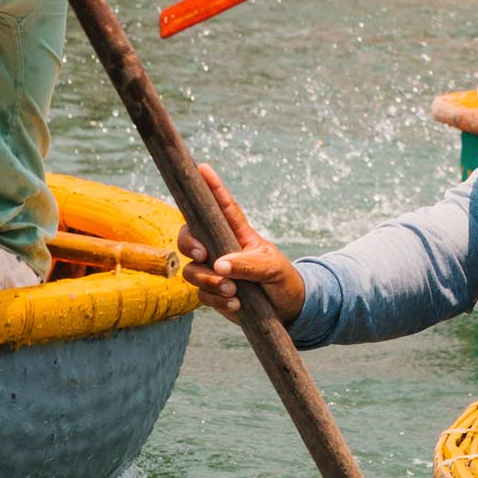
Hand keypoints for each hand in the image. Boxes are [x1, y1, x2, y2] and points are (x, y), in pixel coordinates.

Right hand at [179, 161, 303, 321]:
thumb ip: (248, 265)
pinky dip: (216, 301)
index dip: (213, 188)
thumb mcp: (272, 269)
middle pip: (189, 237)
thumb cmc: (282, 280)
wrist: (289, 309)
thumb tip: (219, 265)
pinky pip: (202, 294)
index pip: (223, 207)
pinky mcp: (214, 292)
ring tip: (233, 291)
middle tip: (203, 255)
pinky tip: (236, 306)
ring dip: (208, 281)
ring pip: (192, 270)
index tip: (202, 168)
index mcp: (238, 234)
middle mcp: (221, 249)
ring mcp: (215, 271)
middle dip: (188, 244)